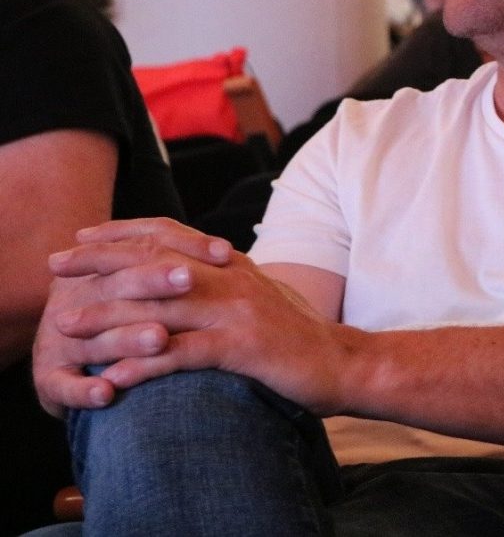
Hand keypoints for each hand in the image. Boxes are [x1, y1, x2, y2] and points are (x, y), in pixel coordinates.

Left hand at [34, 218, 353, 417]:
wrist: (343, 360)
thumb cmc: (296, 334)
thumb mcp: (259, 295)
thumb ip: (224, 280)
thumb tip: (188, 272)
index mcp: (234, 263)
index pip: (172, 234)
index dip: (124, 231)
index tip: (85, 235)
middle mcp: (232, 277)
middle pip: (155, 262)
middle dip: (100, 262)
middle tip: (56, 266)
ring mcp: (238, 311)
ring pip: (161, 308)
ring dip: (108, 318)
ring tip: (67, 327)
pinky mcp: (244, 347)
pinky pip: (185, 354)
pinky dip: (146, 364)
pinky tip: (114, 376)